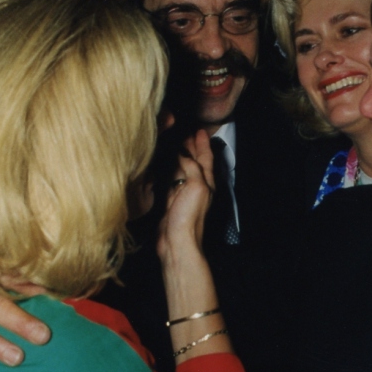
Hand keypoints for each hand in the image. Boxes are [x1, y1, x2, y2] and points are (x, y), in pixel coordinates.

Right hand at [157, 130, 213, 261]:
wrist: (178, 241)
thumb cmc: (189, 216)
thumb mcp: (196, 186)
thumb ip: (191, 168)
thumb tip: (183, 155)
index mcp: (206, 181)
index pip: (205, 157)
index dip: (202, 143)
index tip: (199, 130)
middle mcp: (197, 186)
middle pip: (195, 161)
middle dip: (192, 147)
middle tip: (186, 133)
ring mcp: (184, 193)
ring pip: (183, 169)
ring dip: (181, 156)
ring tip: (175, 144)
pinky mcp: (172, 201)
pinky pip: (172, 179)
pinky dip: (170, 169)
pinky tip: (165, 165)